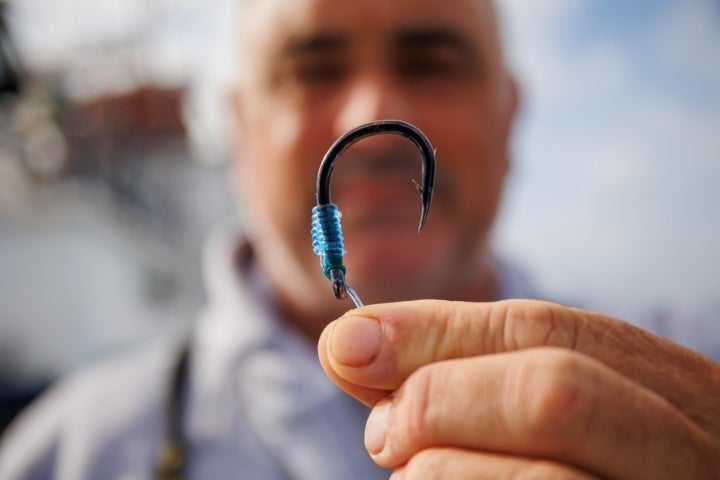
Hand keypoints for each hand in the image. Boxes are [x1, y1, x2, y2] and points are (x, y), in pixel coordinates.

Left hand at [317, 299, 719, 478]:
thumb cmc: (585, 468)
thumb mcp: (546, 412)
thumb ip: (460, 374)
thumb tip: (348, 343)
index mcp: (673, 393)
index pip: (546, 332)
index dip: (433, 332)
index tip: (347, 342)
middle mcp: (691, 451)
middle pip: (550, 392)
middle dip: (440, 401)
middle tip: (383, 434)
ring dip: (438, 475)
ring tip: (418, 478)